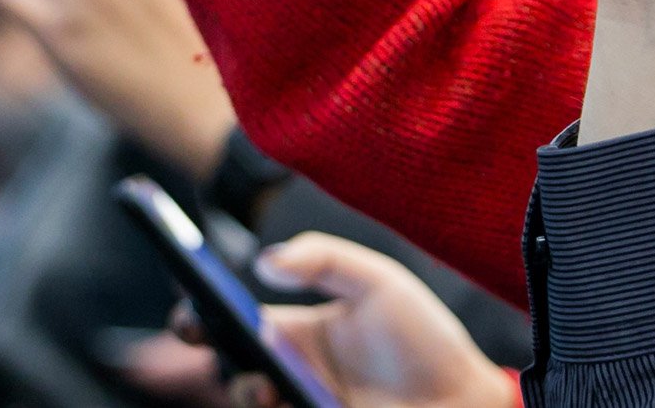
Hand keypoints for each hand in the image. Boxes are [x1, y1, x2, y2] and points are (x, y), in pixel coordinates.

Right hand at [180, 234, 514, 407]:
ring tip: (265, 383)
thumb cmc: (424, 337)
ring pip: (247, 399)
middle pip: (226, 363)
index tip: (187, 308)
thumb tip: (264, 262)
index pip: (232, 320)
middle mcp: (291, 371)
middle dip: (202, 348)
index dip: (199, 314)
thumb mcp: (378, 282)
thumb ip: (324, 261)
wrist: (466, 399)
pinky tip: (286, 397)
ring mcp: (302, 404)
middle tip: (201, 336)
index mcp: (297, 330)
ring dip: (242, 389)